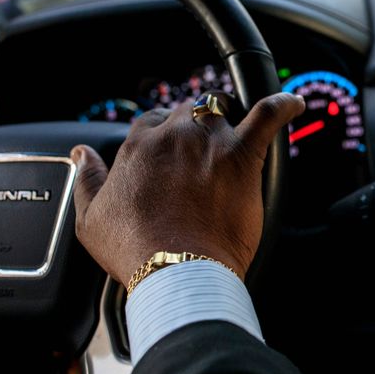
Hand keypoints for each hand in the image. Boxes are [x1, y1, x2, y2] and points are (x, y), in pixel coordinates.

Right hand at [70, 92, 304, 286]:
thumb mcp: (91, 218)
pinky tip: (293, 102)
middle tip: (200, 158)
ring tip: (231, 143)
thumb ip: (87, 178)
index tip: (169, 156)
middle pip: (188, 113)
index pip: (153, 122)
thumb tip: (81, 153)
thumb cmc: (135, 249)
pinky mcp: (243, 155)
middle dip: (194, 128)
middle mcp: (174, 135)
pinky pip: (268, 116)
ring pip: (220, 112)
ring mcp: (210, 142)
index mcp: (139, 146)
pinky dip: (283, 105)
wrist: (176, 270)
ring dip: (225, 122)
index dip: (163, 137)